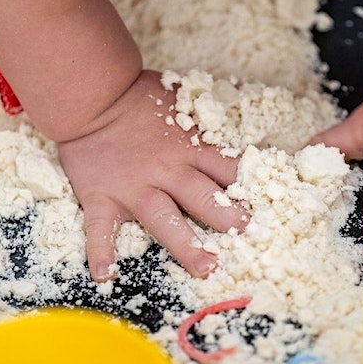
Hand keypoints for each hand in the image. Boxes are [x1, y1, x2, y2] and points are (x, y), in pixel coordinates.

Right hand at [57, 70, 247, 280]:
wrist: (92, 97)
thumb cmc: (140, 97)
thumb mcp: (185, 95)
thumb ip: (216, 101)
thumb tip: (249, 88)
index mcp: (192, 148)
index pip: (230, 171)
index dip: (252, 189)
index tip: (270, 208)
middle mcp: (167, 171)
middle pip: (204, 197)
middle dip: (229, 219)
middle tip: (249, 237)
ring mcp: (134, 188)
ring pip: (164, 219)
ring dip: (185, 245)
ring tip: (205, 268)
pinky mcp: (102, 198)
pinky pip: (100, 228)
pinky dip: (101, 251)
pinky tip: (108, 275)